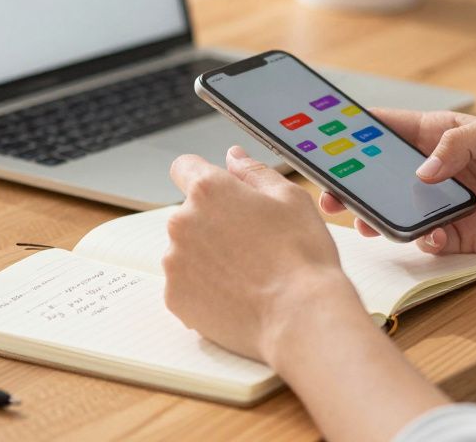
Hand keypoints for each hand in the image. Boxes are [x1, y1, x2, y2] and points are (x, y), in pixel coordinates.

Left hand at [164, 146, 364, 361]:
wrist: (301, 318)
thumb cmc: (301, 256)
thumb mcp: (290, 198)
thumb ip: (254, 172)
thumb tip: (233, 157)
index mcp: (208, 190)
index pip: (184, 167)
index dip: (204, 176)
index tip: (223, 194)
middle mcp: (181, 222)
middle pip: (189, 214)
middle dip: (213, 223)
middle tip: (252, 244)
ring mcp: (174, 262)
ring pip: (186, 250)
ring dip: (207, 257)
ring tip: (247, 275)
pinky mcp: (175, 297)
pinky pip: (185, 284)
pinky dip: (204, 288)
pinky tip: (236, 296)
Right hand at [321, 110, 475, 258]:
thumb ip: (461, 144)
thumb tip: (422, 171)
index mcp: (446, 134)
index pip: (389, 128)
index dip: (354, 131)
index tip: (322, 136)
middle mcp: (444, 169)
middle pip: (384, 174)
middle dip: (354, 182)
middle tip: (332, 195)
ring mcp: (455, 204)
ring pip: (402, 210)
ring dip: (382, 216)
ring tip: (368, 222)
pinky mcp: (470, 236)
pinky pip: (433, 241)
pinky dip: (424, 242)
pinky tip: (430, 239)